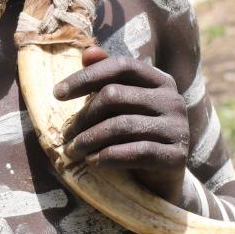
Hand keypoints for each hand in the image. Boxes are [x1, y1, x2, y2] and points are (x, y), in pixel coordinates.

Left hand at [54, 47, 189, 205]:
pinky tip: (93, 162)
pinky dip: (109, 156)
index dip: (86, 77)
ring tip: (72, 150)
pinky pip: (137, 151)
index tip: (56, 94)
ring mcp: (178, 127)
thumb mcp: (120, 107)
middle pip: (115, 95)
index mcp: (159, 80)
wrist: (161, 181)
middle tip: (65, 134)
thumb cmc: (134, 136)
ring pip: (122, 125)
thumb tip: (88, 52)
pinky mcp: (176, 155)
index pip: (120, 66)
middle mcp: (172, 99)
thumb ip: (106, 79)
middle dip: (83, 115)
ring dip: (89, 139)